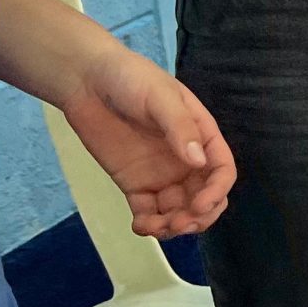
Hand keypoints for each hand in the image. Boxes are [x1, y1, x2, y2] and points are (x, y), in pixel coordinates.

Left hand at [56, 46, 235, 239]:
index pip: (221, 170)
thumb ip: (180, 128)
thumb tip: (199, 162)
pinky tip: (141, 226)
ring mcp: (161, 174)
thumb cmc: (131, 79)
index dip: (216, 191)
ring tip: (157, 228)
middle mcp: (186, 159)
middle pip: (204, 196)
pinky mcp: (135, 183)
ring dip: (174, 225)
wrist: (87, 80)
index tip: (199, 205)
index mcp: (201, 136)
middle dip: (198, 216)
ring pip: (178, 210)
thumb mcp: (160, 97)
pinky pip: (148, 211)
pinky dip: (149, 224)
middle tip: (179, 224)